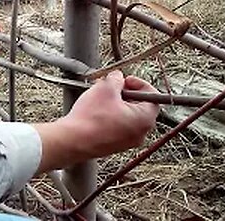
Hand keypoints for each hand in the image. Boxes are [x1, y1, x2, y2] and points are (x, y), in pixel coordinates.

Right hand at [34, 71, 158, 172]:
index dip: (139, 84)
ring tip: (101, 97)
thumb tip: (118, 77)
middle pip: (140, 107)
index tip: (126, 80)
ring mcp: (127, 142)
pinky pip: (117, 127)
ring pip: (127, 116)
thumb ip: (116, 79)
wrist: (72, 140)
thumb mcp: (105, 88)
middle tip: (112, 87)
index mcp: (144, 119)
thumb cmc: (90, 118)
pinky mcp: (113, 146)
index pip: (152, 97)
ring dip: (116, 104)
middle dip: (126, 93)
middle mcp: (140, 133)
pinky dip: (110, 116)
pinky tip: (96, 111)